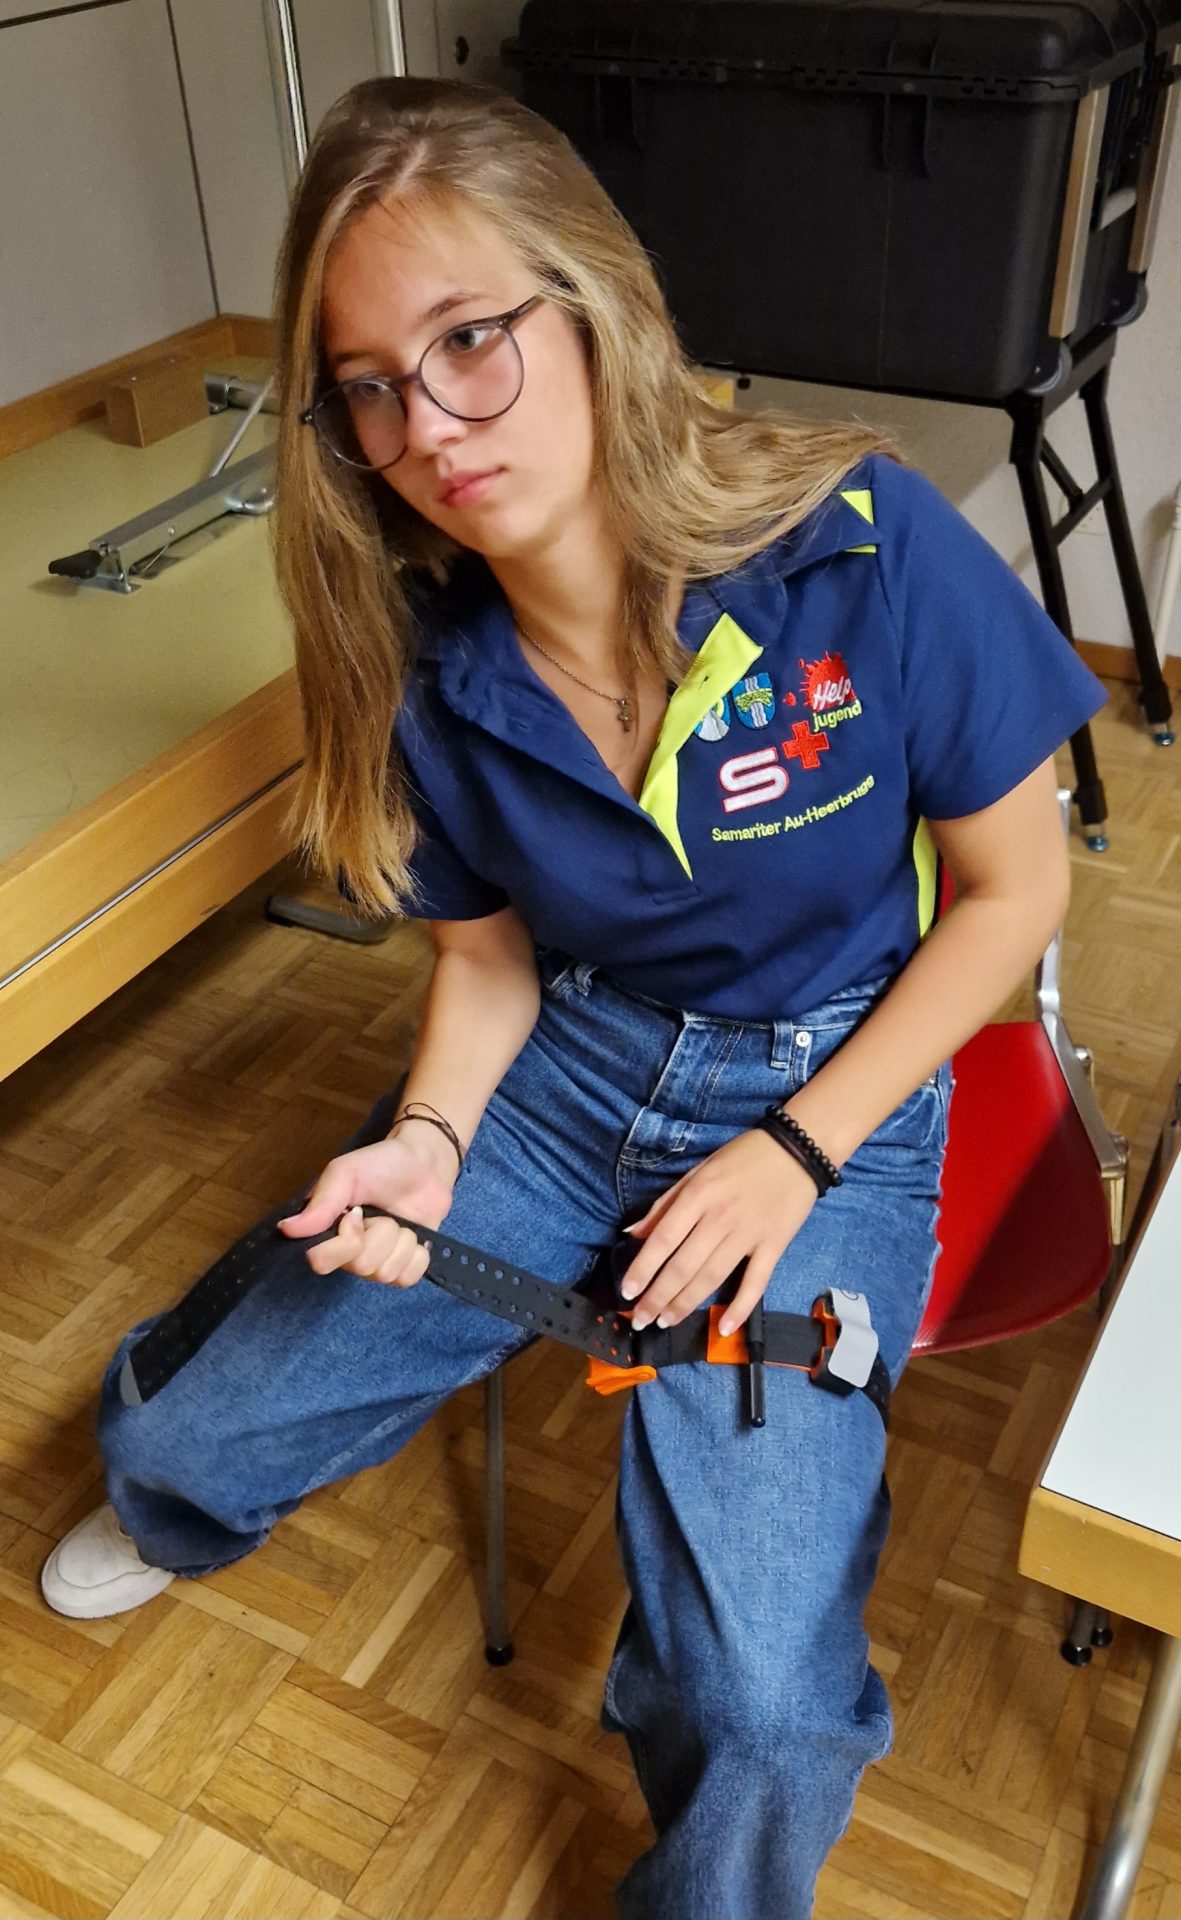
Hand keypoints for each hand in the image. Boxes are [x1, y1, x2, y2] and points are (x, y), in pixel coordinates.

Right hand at [275, 1134, 454, 1284]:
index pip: (320, 1262)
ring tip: (399, 1220)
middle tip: (383, 1213)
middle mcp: (348, 1255)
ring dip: (399, 1240)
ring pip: (385, 1273)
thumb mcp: (345, 1173)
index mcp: (327, 1233)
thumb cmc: (380, 1164)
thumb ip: (320, 1203)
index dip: (345, 1241)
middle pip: (360, 1266)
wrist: (424, 1163)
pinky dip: (416, 1254)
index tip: (357, 1213)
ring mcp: (377, 1264)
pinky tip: (415, 1237)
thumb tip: (286, 1229)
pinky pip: (408, 1278)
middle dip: (379, 1233)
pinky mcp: (405, 1269)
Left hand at [618, 1129, 819, 1333]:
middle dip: (657, 1296)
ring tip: (665, 1322)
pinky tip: (724, 1328)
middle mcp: (720, 1218)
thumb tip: (633, 1232)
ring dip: (685, 1304)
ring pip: (711, 1277)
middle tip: (640, 1319)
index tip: (626, 1292)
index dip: (642, 1268)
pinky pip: (755, 1282)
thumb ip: (666, 1203)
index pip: (663, 1239)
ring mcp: (748, 1234)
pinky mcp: (774, 1246)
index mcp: (698, 1195)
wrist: (798, 1149)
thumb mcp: (698, 1170)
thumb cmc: (743, 1156)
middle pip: (683, 1265)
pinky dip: (740, 1307)